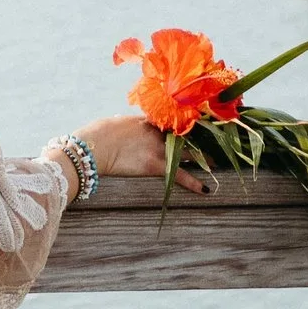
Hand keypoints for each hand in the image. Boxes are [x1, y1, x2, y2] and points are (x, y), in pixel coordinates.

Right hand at [66, 113, 213, 194]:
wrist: (91, 148)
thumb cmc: (96, 136)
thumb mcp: (116, 125)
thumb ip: (130, 127)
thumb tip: (132, 130)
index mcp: (146, 120)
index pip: (172, 119)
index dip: (186, 122)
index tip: (198, 123)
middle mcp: (155, 131)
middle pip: (184, 134)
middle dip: (200, 138)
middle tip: (214, 139)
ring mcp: (157, 147)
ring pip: (187, 152)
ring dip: (203, 157)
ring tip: (216, 161)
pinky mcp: (154, 164)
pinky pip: (179, 174)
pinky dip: (193, 182)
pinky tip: (206, 189)